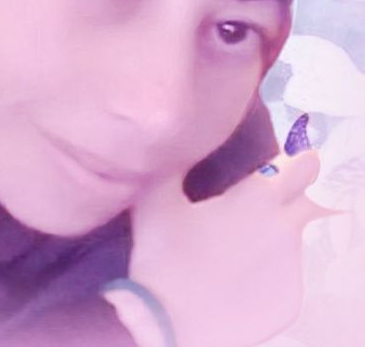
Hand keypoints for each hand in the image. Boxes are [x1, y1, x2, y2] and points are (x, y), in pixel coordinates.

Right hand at [128, 151, 332, 346]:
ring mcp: (292, 269)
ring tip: (230, 247)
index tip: (276, 165)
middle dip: (285, 198)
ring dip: (269, 236)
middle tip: (247, 207)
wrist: (166, 323)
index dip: (295, 162)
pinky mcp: (290, 302)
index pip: (304, 166)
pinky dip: (266, 271)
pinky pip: (284, 275)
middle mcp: (286, 230)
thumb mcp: (157, 198)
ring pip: (290, 240)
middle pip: (304, 203)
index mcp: (259, 199)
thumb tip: (183, 138)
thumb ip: (176, 164)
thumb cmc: (163, 253)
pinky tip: (234, 277)